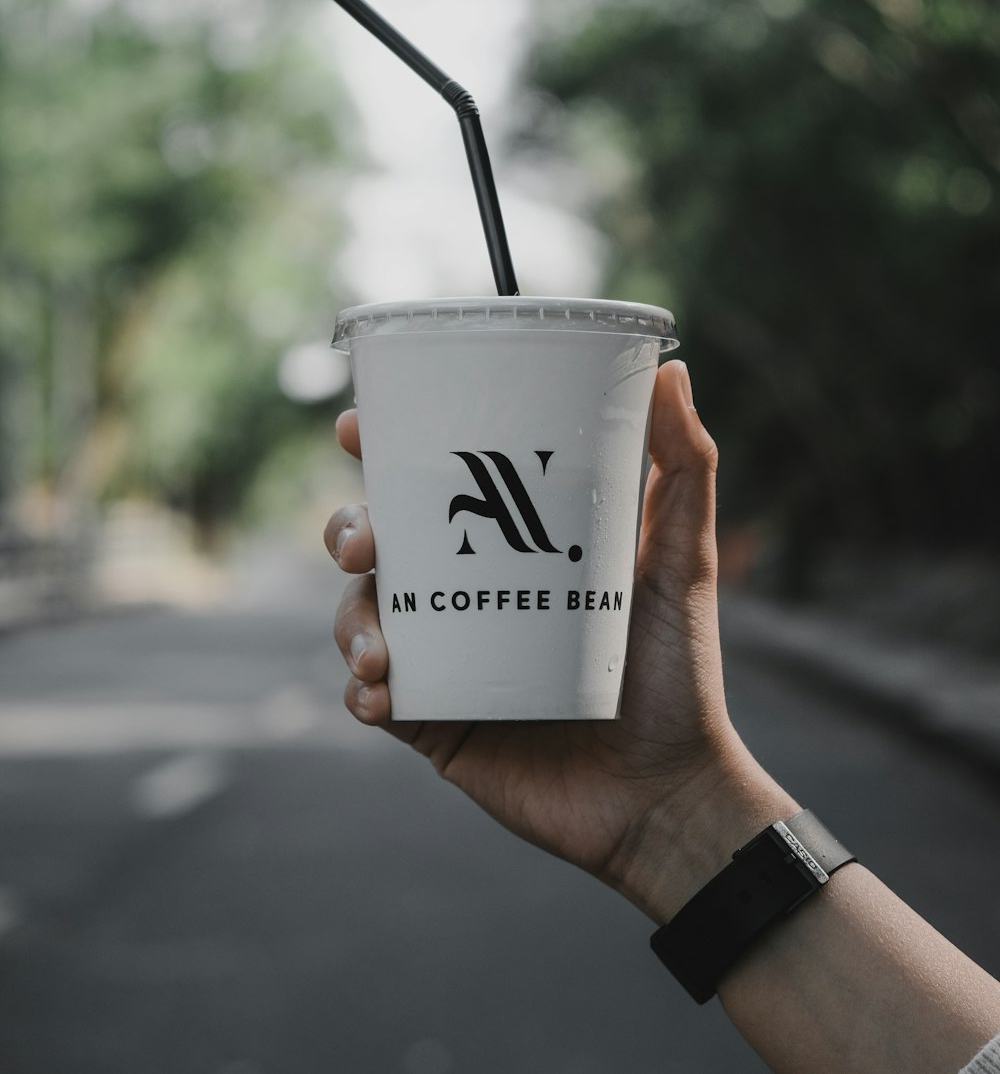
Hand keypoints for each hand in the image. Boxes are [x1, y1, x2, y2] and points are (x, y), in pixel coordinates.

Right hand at [324, 360, 793, 921]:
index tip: (356, 428)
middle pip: (376, 544)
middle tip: (361, 542)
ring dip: (351, 618)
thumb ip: (683, 467)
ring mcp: (444, 660)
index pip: (430, 487)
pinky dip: (360, 687)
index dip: (380, 453)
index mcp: (508, 549)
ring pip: (361, 614)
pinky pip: (370, 696)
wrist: (667, 794)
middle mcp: (464, 597)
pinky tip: (380, 690)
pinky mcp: (432, 723)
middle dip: (346, 529)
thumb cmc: (678, 671)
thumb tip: (670, 367)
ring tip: (382, 647)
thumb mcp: (681, 559)